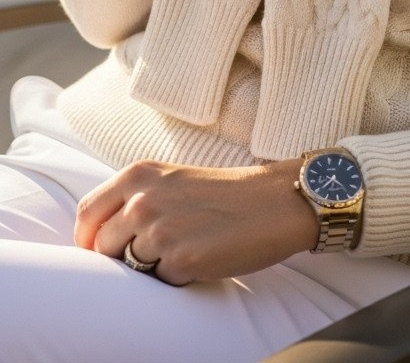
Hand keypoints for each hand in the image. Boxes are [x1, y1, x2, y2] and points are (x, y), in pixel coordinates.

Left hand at [75, 158, 318, 285]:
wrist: (273, 202)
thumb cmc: (223, 193)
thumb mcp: (170, 180)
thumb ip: (134, 198)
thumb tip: (98, 236)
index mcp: (138, 174)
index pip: (87, 213)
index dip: (88, 237)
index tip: (99, 250)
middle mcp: (143, 200)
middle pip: (102, 246)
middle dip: (121, 256)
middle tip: (152, 253)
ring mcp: (160, 231)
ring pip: (129, 267)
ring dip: (151, 266)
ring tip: (183, 249)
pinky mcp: (180, 260)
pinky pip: (160, 282)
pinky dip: (176, 277)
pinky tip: (200, 258)